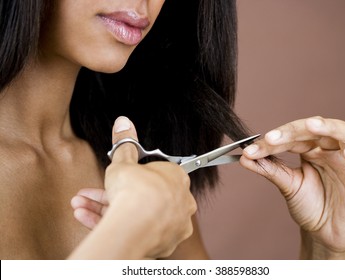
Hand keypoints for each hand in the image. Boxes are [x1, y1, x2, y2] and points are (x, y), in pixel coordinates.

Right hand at [71, 116, 196, 258]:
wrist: (135, 225)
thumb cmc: (136, 191)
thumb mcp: (124, 161)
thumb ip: (124, 143)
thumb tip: (123, 122)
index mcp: (177, 180)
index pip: (153, 174)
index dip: (131, 174)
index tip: (117, 176)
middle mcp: (180, 203)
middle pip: (142, 197)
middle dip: (110, 193)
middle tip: (90, 192)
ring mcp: (172, 226)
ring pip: (135, 215)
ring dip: (103, 208)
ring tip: (80, 204)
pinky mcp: (162, 245)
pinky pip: (134, 232)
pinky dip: (111, 225)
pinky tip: (85, 216)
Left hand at [240, 116, 344, 258]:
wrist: (323, 232)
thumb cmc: (308, 205)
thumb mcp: (287, 185)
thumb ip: (269, 169)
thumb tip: (244, 157)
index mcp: (311, 149)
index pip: (294, 136)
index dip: (274, 140)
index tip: (251, 150)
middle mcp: (330, 150)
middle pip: (318, 129)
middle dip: (295, 130)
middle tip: (273, 137)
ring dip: (330, 128)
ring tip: (313, 126)